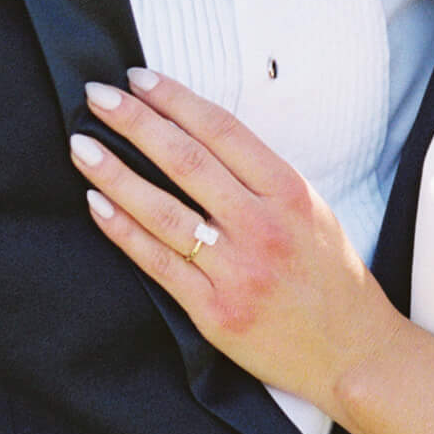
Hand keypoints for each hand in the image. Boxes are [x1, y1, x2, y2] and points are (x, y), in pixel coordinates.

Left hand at [71, 69, 403, 415]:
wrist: (352, 354)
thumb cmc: (332, 279)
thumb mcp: (313, 211)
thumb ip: (262, 178)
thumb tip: (199, 136)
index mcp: (289, 192)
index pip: (221, 130)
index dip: (174, 99)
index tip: (139, 78)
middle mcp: (262, 226)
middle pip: (185, 160)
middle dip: (134, 122)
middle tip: (97, 96)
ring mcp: (237, 270)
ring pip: (162, 210)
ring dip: (114, 173)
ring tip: (81, 146)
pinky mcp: (214, 311)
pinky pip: (158, 262)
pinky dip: (123, 230)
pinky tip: (96, 203)